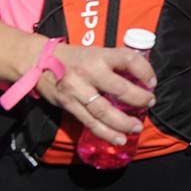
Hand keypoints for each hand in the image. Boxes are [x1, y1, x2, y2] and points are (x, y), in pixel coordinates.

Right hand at [36, 44, 155, 146]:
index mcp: (100, 55)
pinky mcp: (68, 105)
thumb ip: (117, 62)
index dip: (145, 71)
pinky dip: (106, 133)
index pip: (129, 60)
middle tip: (150, 103)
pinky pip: (90, 122)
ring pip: (104, 111)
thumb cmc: (75, 57)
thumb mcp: (97, 52)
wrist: (38, 61)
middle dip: (139, 99)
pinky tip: (119, 139)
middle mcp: (89, 73)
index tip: (152, 82)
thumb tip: (142, 76)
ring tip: (137, 127)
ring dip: (124, 122)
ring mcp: (77, 90)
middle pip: (120, 89)